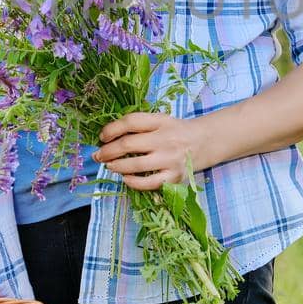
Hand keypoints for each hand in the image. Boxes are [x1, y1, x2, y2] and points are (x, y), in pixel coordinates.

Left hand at [91, 111, 215, 190]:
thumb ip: (138, 126)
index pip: (131, 121)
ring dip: (116, 166)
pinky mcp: (174, 177)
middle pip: (129, 144)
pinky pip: (148, 183)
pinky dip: (133, 182)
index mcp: (160, 121)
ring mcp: (170, 159)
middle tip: (98, 155)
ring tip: (109, 166)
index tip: (102, 136)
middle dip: (108, 151)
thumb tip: (108, 138)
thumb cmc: (175, 131)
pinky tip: (125, 178)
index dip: (112, 129)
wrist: (204, 142)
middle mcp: (165, 139)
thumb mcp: (160, 120)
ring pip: (135, 165)